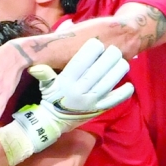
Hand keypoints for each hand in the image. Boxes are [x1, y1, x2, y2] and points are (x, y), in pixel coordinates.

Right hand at [10, 40, 133, 152]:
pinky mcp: (98, 110)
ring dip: (118, 70)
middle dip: (109, 57)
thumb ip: (44, 73)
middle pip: (98, 70)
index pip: (81, 62)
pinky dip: (123, 93)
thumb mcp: (45, 84)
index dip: (91, 50)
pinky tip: (129, 85)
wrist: (54, 122)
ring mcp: (90, 101)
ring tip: (122, 61)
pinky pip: (114, 101)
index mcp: (66, 82)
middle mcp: (79, 91)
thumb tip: (36, 67)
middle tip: (114, 49)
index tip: (97, 43)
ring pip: (108, 83)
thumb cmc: (51, 97)